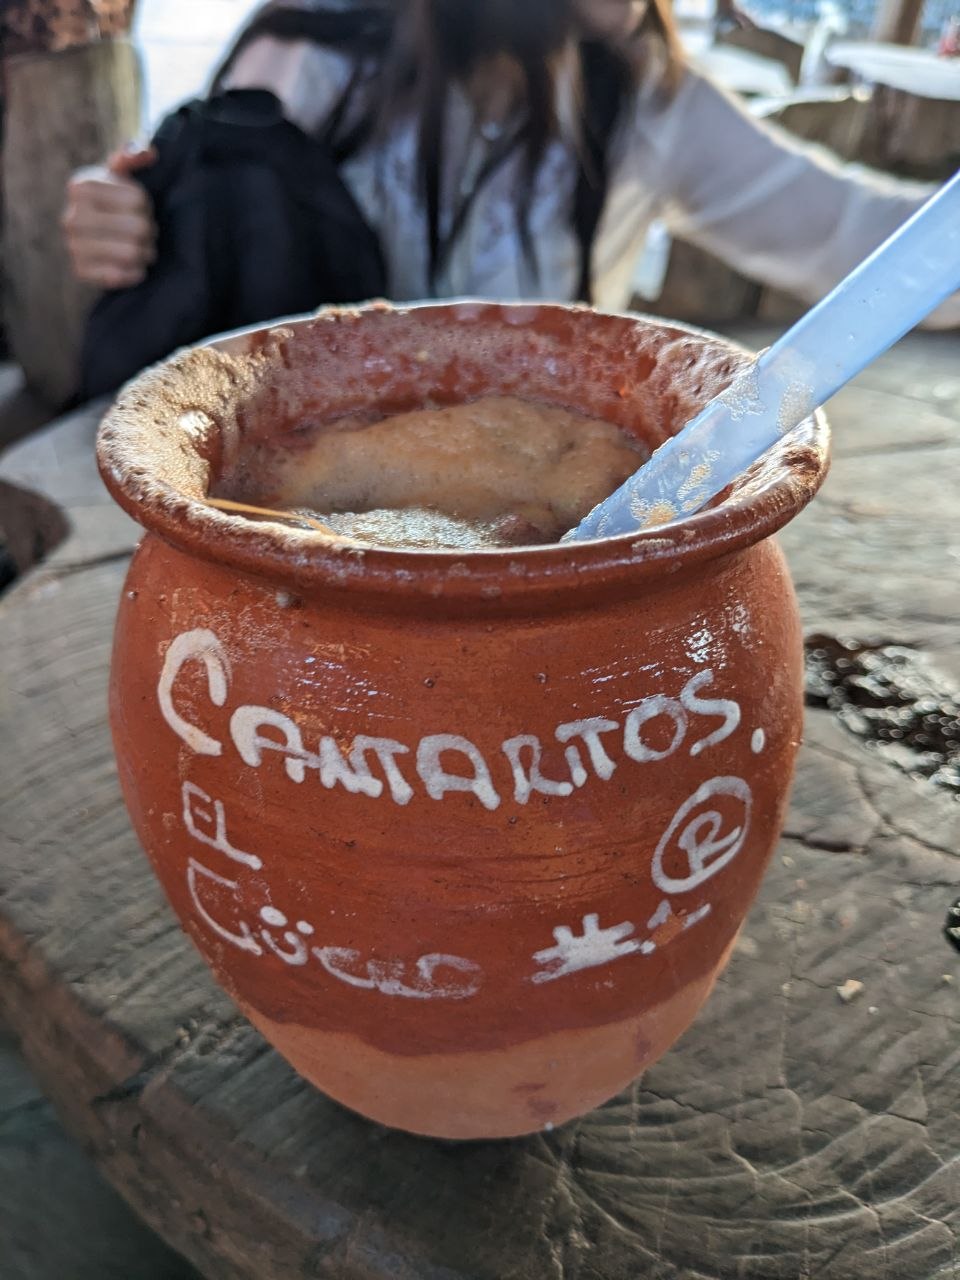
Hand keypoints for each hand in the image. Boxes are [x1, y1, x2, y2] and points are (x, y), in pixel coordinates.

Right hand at [62, 145, 157, 289]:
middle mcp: (71, 216)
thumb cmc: (111, 201)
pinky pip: (122, 276)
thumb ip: (131, 157)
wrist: (91, 237)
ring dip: (145, 253)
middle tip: (145, 233)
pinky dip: (135, 272)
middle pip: (139, 228)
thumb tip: (147, 152)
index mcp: (80, 186)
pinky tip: (131, 265)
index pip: (140, 200)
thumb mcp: (118, 175)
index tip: (139, 208)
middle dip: (150, 232)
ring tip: (141, 248)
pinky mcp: (80, 271)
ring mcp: (72, 246)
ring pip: (133, 253)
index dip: (147, 206)